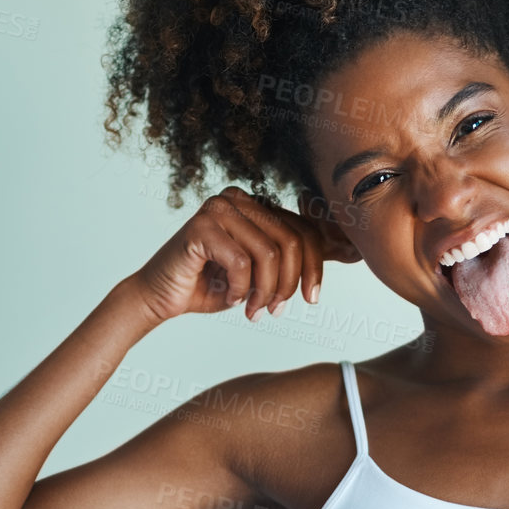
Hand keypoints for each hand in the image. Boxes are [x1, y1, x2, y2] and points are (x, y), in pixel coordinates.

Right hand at [124, 186, 357, 326]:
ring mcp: (218, 207)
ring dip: (266, 292)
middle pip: (292, 241)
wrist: (159, 297)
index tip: (311, 300)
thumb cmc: (210, 285)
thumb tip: (348, 249)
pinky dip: (242, 289)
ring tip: (254, 311)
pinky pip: (242, 262)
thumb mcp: (260, 271)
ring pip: (270, 254)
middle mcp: (239, 198)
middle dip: (290, 284)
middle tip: (277, 311)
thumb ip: (290, 257)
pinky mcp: (201, 225)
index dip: (314, 267)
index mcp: (255, 203)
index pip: (303, 230)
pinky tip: (231, 300)